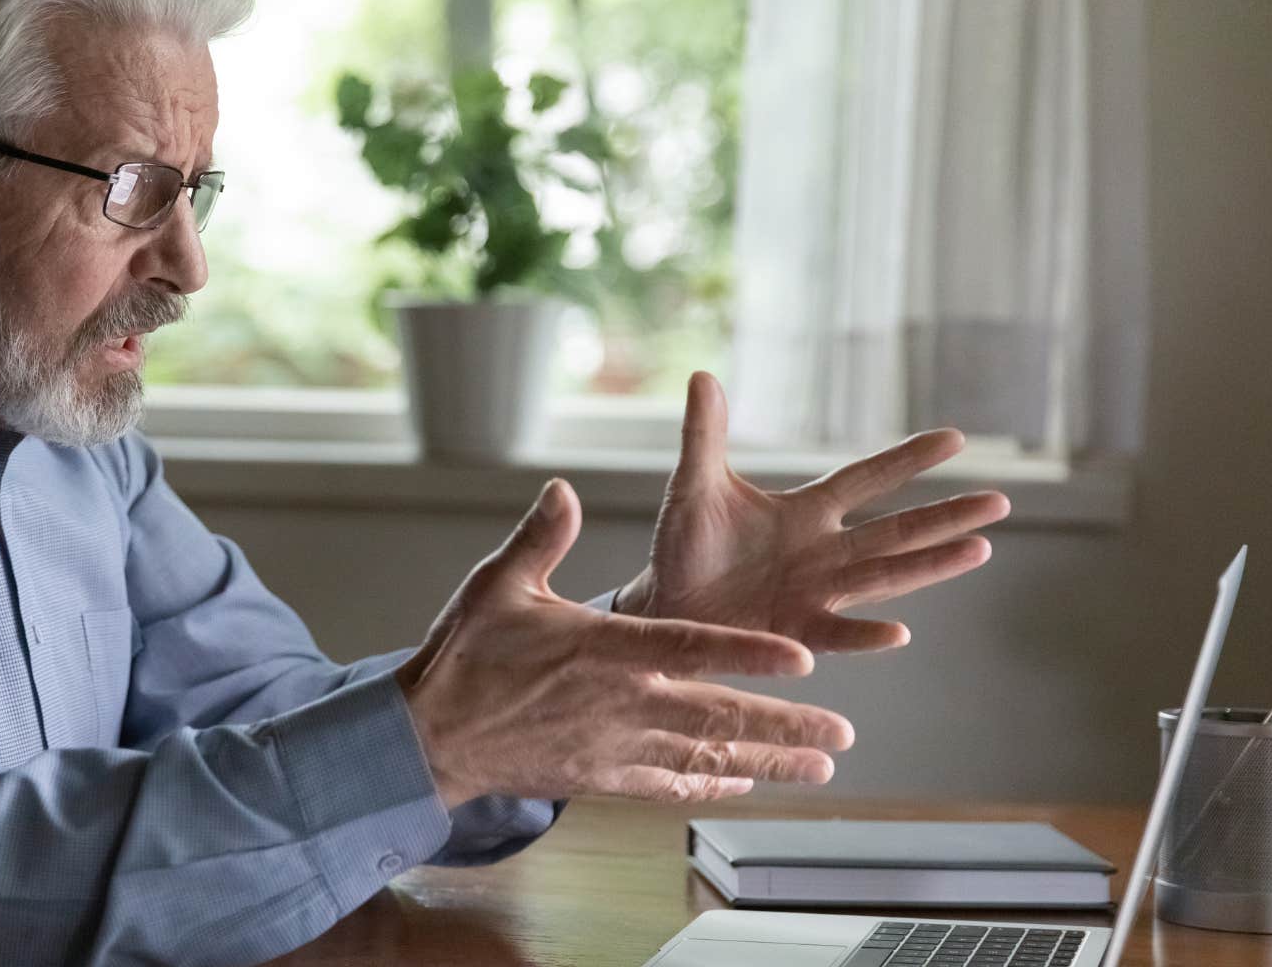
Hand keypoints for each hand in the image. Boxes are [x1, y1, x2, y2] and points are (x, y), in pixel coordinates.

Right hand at [396, 479, 854, 808]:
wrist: (429, 738)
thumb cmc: (464, 656)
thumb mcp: (497, 585)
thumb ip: (542, 538)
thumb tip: (564, 489)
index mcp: (604, 651)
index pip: (691, 650)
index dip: (750, 655)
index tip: (803, 659)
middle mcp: (621, 704)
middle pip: (718, 717)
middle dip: (785, 727)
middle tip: (842, 735)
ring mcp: (614, 746)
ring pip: (706, 758)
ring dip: (766, 763)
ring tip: (820, 768)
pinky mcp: (602, 776)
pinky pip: (669, 783)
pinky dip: (711, 783)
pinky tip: (743, 783)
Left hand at [616, 372, 1010, 652]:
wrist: (665, 606)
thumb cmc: (685, 547)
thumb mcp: (694, 487)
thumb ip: (704, 436)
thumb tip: (701, 376)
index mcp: (804, 513)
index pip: (866, 480)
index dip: (906, 460)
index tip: (956, 438)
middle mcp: (823, 552)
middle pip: (896, 531)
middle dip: (946, 516)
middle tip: (1001, 501)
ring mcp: (815, 594)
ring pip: (885, 577)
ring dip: (931, 565)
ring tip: (980, 549)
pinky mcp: (794, 632)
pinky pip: (836, 634)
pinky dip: (865, 636)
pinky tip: (901, 632)